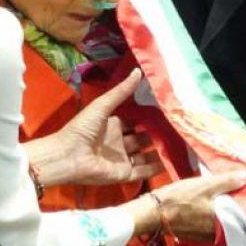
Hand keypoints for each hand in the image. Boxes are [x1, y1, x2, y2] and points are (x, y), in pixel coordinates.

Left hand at [24, 69, 164, 188]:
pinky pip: (143, 171)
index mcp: (112, 126)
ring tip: (177, 146)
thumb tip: (138, 71)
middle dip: (156, 136)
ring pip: (145, 155)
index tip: (166, 114)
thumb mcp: (102, 105)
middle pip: (142, 139)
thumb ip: (121, 91)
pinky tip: (170, 163)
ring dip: (158, 152)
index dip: (147, 119)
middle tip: (176, 131)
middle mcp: (118, 142)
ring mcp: (121, 159)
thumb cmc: (82, 128)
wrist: (68, 155)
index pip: (134, 122)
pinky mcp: (123, 174)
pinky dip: (155, 168)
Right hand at [140, 170, 245, 241]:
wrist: (153, 213)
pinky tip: (203, 208)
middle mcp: (216, 233)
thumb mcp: (203, 186)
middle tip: (230, 194)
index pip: (241, 213)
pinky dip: (209, 219)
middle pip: (231, 219)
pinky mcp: (195, 237)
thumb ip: (226, 182)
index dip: (243, 202)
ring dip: (220, 214)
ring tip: (216, 200)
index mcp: (222, 221)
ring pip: (220, 223)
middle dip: (232, 208)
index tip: (243, 193)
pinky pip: (209, 227)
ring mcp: (205, 237)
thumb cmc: (178, 199)